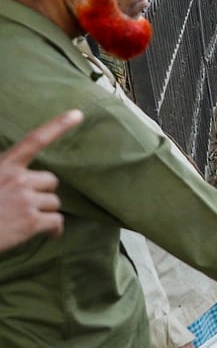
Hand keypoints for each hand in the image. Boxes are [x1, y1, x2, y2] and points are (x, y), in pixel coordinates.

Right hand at [0, 110, 82, 251]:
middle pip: (51, 181)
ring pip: (54, 202)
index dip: (58, 126)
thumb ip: (5, 173)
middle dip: (43, 192)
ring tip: (25, 220)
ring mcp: (26, 200)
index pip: (34, 140)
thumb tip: (22, 178)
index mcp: (3, 165)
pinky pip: (57, 222)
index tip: (78, 114)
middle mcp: (18, 179)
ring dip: (45, 212)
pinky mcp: (31, 221)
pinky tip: (46, 233)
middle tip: (26, 204)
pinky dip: (54, 229)